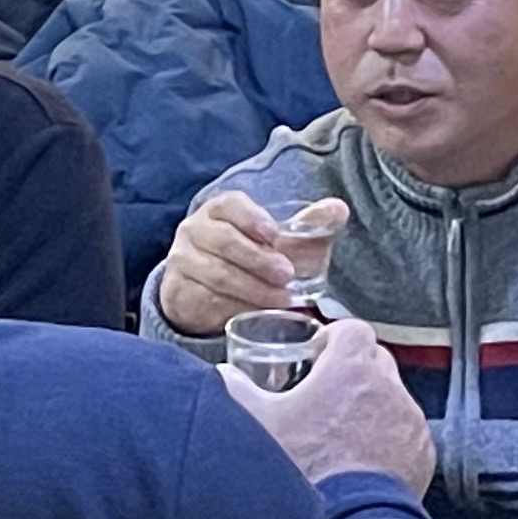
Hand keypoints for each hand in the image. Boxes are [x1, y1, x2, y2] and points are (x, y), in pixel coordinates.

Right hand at [160, 193, 295, 336]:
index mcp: (219, 209)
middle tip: (287, 275)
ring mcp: (183, 260)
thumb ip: (309, 224)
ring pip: (217, 274)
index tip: (275, 234)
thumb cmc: (250, 253)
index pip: (231, 205)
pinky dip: (235, 307)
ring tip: (282, 299)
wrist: (204, 286)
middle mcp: (195, 230)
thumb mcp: (279, 239)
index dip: (252, 218)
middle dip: (258, 259)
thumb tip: (339, 210)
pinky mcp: (178, 291)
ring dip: (253, 288)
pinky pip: (207, 300)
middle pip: (224, 241)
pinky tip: (256, 313)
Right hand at [222, 318, 437, 490]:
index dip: (335, 338)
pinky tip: (363, 459)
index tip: (319, 355)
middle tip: (327, 393)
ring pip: (393, 397)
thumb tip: (224, 374)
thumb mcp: (258, 423)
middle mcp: (388, 387)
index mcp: (351, 368)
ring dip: (372, 406)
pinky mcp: (422, 450)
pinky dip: (389, 437)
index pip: (353, 330)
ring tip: (343, 433)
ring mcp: (410, 420)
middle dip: (354, 370)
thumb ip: (237, 390)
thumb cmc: (302, 467)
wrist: (346, 518)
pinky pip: (407, 432)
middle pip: (376, 361)